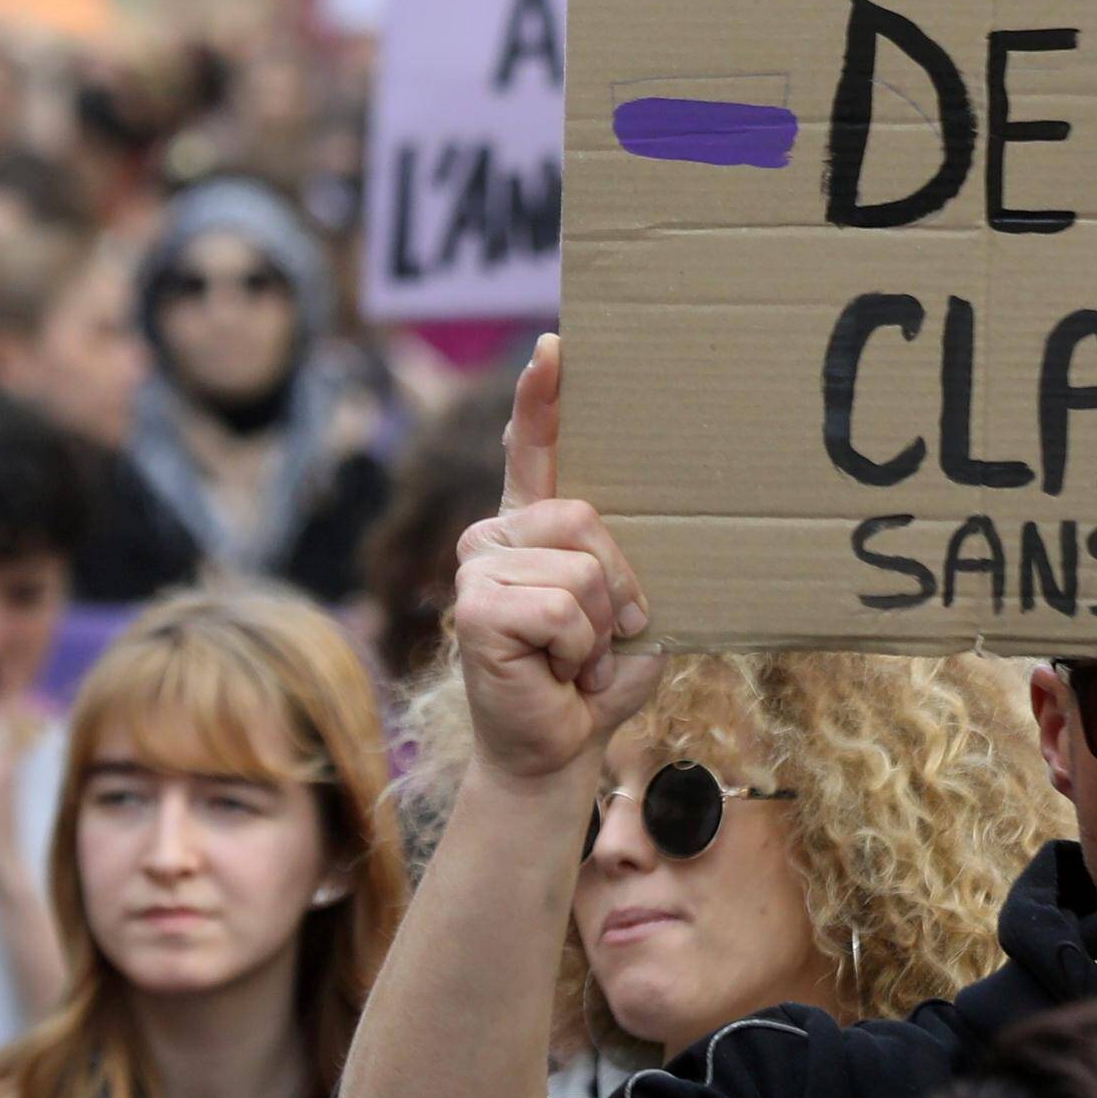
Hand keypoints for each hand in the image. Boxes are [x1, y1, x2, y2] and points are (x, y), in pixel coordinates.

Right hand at [449, 336, 662, 788]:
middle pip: (585, 517)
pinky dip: (577, 651)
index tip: (555, 347)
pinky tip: (556, 672)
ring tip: (577, 660)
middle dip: (618, 587)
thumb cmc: (593, 678)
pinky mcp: (473, 608)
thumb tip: (622, 533)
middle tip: (605, 636)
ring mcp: (476, 567)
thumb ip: (620, 562)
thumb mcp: (623, 610)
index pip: (535, 446)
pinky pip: (560, 609)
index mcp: (533, 526)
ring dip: (599, 629)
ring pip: (579, 569)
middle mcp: (495, 534)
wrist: (555, 750)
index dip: (544, 397)